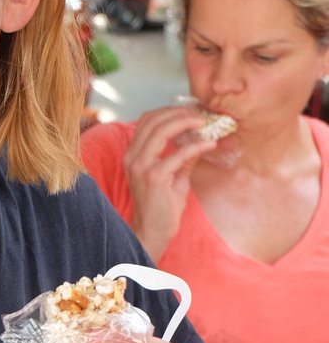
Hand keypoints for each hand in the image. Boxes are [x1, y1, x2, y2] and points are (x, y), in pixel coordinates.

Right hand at [123, 106, 216, 258]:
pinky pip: (177, 155)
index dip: (167, 111)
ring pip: (160, 131)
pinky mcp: (154, 178)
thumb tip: (198, 141)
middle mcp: (133, 157)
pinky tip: (209, 144)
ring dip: (185, 123)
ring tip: (203, 123)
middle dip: (178, 113)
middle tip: (199, 115)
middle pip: (153, 121)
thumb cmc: (161, 206)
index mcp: (133, 154)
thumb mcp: (172, 176)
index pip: (146, 120)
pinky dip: (195, 146)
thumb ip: (181, 158)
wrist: (153, 232)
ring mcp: (141, 167)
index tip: (188, 111)